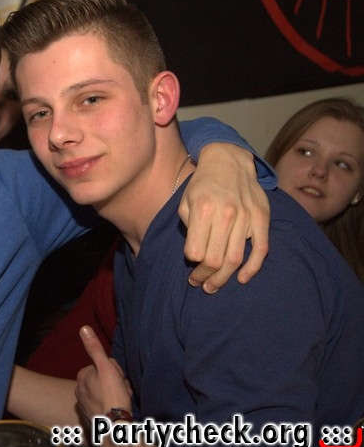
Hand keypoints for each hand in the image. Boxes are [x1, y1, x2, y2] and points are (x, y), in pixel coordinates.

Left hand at [75, 326, 131, 419]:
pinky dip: (112, 407)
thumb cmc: (112, 395)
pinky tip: (117, 410)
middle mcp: (79, 389)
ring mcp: (84, 404)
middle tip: (122, 391)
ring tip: (122, 401)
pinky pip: (105, 406)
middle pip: (104, 380)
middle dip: (116, 384)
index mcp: (82, 376)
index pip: (103, 366)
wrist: (114, 427)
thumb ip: (95, 348)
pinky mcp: (91, 417)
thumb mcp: (106, 367)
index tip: (118, 379)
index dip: (114, 371)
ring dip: (116, 395)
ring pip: (106, 393)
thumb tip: (83, 328)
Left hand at [179, 143, 269, 291]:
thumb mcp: (185, 200)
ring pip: (236, 259)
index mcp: (203, 210)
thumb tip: (193, 254)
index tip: (190, 266)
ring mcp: (246, 217)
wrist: (229, 161)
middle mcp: (226, 214)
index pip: (195, 251)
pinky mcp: (262, 218)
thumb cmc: (202, 184)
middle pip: (215, 260)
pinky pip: (261, 249)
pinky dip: (252, 268)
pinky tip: (241, 279)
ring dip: (223, 278)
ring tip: (213, 286)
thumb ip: (188, 226)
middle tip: (199, 284)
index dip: (192, 263)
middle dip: (205, 277)